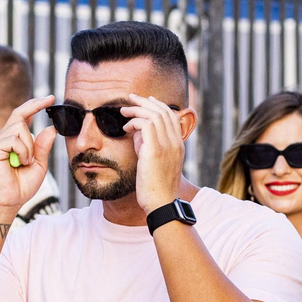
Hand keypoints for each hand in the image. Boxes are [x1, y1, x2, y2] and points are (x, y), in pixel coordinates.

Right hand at [0, 96, 57, 215]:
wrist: (10, 201)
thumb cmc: (22, 185)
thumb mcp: (39, 164)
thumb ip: (43, 146)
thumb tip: (51, 128)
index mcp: (13, 139)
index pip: (22, 114)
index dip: (35, 104)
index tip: (50, 98)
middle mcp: (3, 137)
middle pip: (20, 115)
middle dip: (35, 111)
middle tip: (47, 111)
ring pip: (19, 127)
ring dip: (30, 146)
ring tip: (26, 162)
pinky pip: (14, 139)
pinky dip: (23, 151)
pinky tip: (20, 163)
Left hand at [122, 95, 186, 213]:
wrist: (161, 204)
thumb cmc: (156, 187)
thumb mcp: (155, 162)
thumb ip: (149, 144)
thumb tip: (137, 131)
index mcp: (178, 145)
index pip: (171, 116)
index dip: (158, 105)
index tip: (146, 101)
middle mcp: (176, 143)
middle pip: (163, 111)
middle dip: (145, 101)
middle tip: (131, 98)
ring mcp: (167, 146)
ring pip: (154, 115)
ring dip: (137, 109)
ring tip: (123, 110)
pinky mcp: (155, 151)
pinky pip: (145, 125)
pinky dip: (134, 122)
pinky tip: (125, 128)